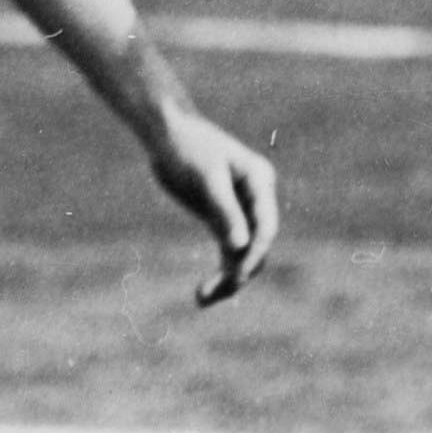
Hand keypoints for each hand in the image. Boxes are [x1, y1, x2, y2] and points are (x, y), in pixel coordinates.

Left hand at [145, 107, 280, 305]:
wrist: (166, 134)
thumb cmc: (187, 147)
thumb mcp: (206, 178)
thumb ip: (225, 212)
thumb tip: (241, 247)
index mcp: (260, 181)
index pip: (265, 226)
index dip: (254, 254)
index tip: (237, 277)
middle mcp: (256, 199)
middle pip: (257, 245)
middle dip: (239, 271)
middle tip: (212, 292)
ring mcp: (240, 210)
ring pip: (243, 254)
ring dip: (227, 278)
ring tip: (201, 299)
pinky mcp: (222, 219)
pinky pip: (228, 252)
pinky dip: (219, 272)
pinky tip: (202, 293)